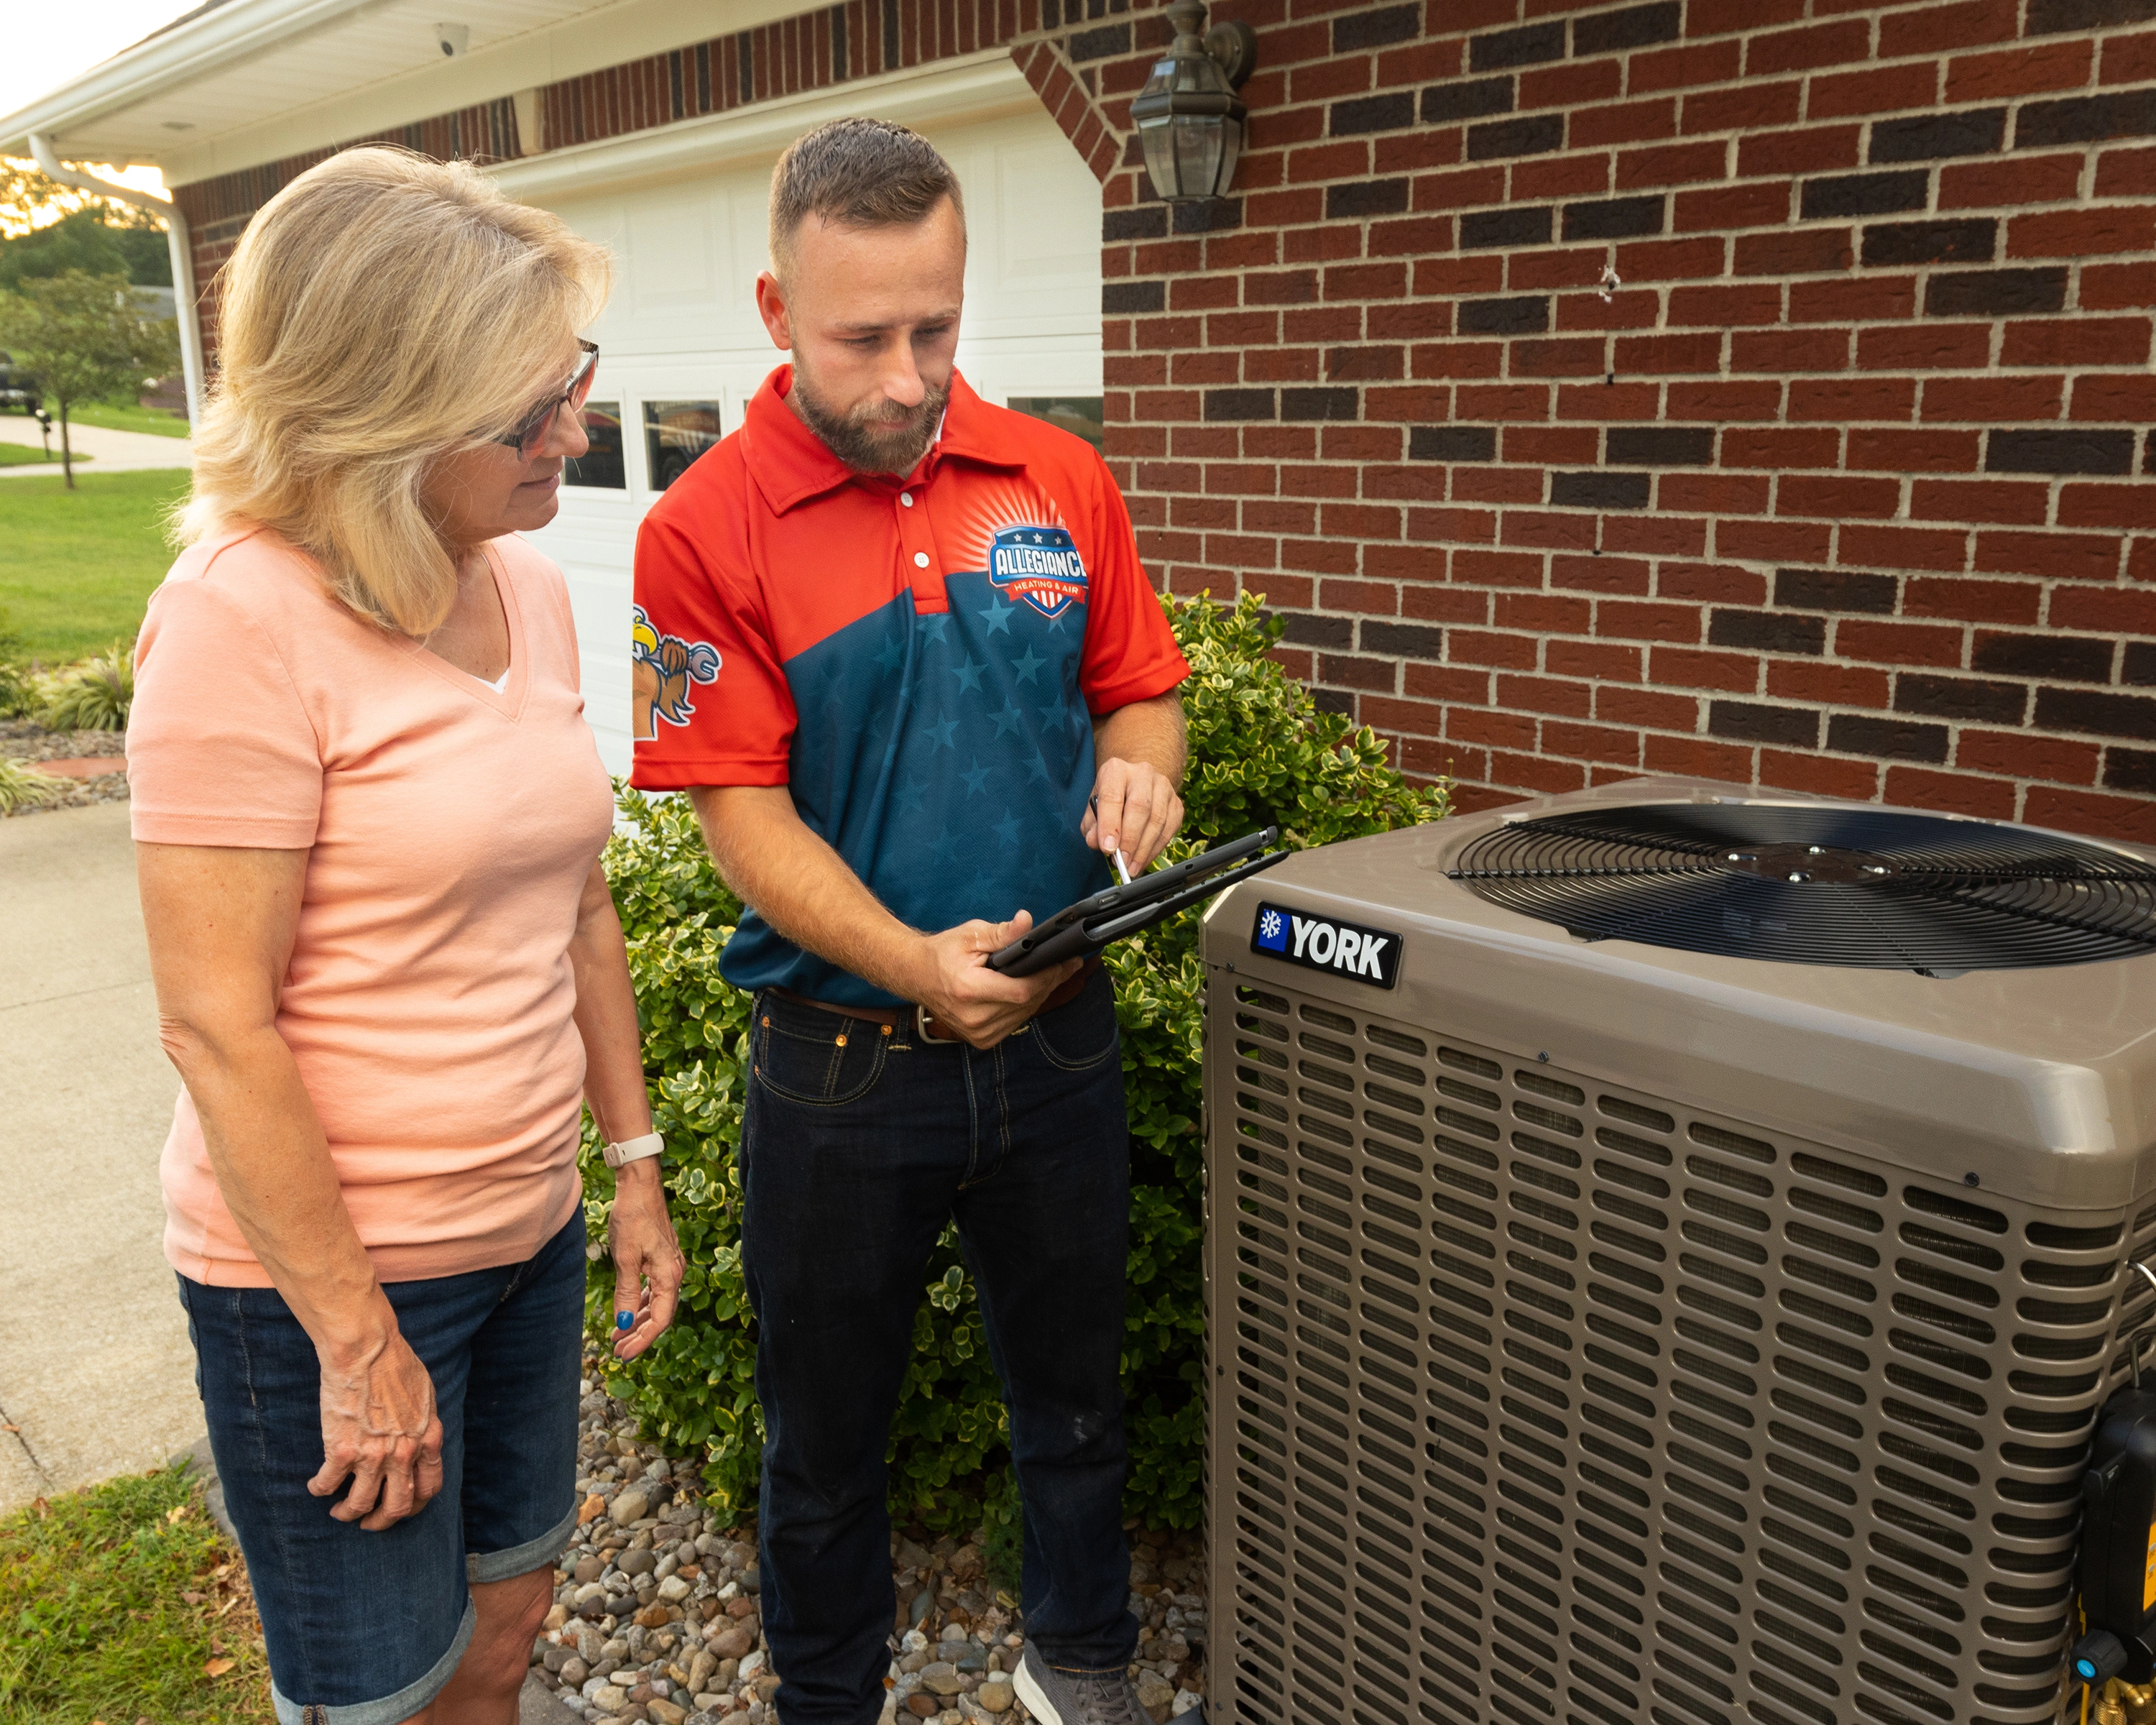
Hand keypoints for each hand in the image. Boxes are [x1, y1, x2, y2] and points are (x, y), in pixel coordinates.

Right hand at [311, 1324, 444, 1530]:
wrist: (367, 1350)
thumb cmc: (396, 1364)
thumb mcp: (425, 1398)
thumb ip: (422, 1427)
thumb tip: (419, 1444)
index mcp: (427, 1440)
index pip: (428, 1488)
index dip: (414, 1505)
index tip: (401, 1508)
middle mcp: (404, 1454)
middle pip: (397, 1507)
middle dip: (381, 1522)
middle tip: (368, 1523)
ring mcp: (373, 1455)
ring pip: (360, 1504)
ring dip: (348, 1513)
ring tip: (340, 1511)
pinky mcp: (342, 1451)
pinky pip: (328, 1484)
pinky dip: (320, 1490)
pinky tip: (316, 1487)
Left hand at [609, 1159, 683, 1360]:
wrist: (639, 1186)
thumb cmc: (633, 1218)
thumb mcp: (625, 1258)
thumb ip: (625, 1293)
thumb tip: (622, 1324)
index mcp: (669, 1276)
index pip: (660, 1320)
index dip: (643, 1340)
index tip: (623, 1355)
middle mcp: (674, 1273)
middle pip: (659, 1315)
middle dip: (638, 1335)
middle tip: (617, 1352)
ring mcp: (668, 1266)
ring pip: (655, 1303)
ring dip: (636, 1321)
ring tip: (616, 1337)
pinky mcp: (660, 1259)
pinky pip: (652, 1290)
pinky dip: (638, 1304)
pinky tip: (625, 1312)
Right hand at [910, 910, 1081, 1048]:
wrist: (917, 976)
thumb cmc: (943, 953)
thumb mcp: (970, 934)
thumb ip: (1001, 933)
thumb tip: (1026, 921)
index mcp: (969, 990)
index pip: (1021, 991)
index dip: (1046, 976)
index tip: (1064, 961)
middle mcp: (974, 1017)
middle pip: (1027, 1003)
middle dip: (1049, 982)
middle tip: (1067, 963)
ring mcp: (977, 1032)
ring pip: (1025, 1015)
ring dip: (1040, 995)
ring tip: (1053, 973)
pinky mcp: (982, 1039)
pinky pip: (1015, 1023)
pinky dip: (1025, 1007)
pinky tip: (1031, 990)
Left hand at [1083, 756, 1183, 874]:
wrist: (1136, 783)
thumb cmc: (1112, 797)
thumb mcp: (1094, 806)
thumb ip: (1092, 825)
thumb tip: (1097, 842)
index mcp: (1116, 770)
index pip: (1112, 797)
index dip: (1110, 825)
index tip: (1108, 848)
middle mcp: (1142, 773)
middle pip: (1140, 807)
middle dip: (1130, 839)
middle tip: (1122, 861)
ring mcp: (1163, 786)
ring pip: (1157, 820)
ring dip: (1144, 848)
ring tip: (1132, 866)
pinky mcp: (1176, 802)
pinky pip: (1169, 829)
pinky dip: (1157, 848)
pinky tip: (1144, 859)